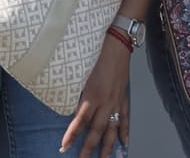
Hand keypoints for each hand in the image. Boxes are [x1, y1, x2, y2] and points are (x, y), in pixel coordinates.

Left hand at [61, 36, 131, 157]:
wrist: (117, 41)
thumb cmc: (97, 52)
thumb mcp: (82, 72)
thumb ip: (77, 90)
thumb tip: (71, 106)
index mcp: (93, 94)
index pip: (80, 121)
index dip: (72, 135)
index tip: (64, 147)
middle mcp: (106, 100)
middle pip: (97, 130)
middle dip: (89, 147)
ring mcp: (117, 99)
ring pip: (113, 128)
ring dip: (108, 145)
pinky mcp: (124, 96)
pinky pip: (125, 117)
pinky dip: (125, 130)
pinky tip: (125, 142)